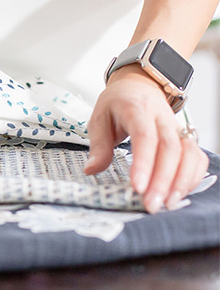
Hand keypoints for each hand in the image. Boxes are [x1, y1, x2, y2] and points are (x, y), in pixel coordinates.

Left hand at [83, 64, 208, 212]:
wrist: (138, 85)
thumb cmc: (117, 103)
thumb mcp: (99, 118)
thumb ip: (98, 146)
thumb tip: (91, 170)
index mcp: (136, 109)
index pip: (144, 137)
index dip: (143, 163)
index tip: (137, 186)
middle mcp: (162, 118)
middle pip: (170, 149)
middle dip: (162, 180)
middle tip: (151, 204)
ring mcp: (177, 127)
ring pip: (189, 154)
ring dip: (181, 182)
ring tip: (167, 204)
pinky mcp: (185, 137)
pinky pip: (197, 157)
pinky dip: (192, 177)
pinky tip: (178, 193)